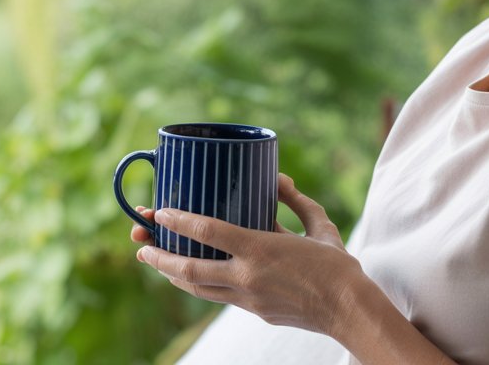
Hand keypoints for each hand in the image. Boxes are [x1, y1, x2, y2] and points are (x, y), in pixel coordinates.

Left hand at [132, 173, 366, 336]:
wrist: (348, 310)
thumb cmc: (336, 265)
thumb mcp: (319, 224)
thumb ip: (295, 200)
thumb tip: (277, 177)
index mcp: (260, 249)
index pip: (209, 232)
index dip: (179, 221)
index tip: (160, 212)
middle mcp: (247, 277)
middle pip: (190, 269)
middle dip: (160, 256)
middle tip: (140, 245)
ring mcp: (248, 298)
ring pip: (197, 289)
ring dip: (171, 274)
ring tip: (153, 260)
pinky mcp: (253, 311)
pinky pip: (217, 296)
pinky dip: (198, 285)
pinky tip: (189, 275)